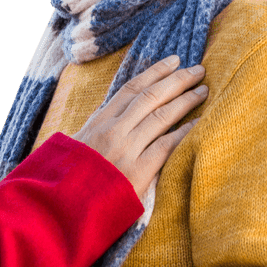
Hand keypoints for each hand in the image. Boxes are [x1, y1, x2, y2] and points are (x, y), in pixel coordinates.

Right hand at [72, 55, 206, 198]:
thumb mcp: (78, 144)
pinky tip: (199, 122)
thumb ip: (99, 128)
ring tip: (203, 90)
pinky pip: (166, 146)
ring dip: (185, 101)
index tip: (174, 61)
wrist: (63, 205)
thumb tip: (117, 115)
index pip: (131, 89)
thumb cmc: (71, 176)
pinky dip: (184, 131)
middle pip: (151, 97)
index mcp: (99, 121)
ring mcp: (126, 150)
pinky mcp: (137, 172)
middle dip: (177, 80)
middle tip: (198, 70)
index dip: (155, 72)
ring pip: (161, 116)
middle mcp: (113, 130)